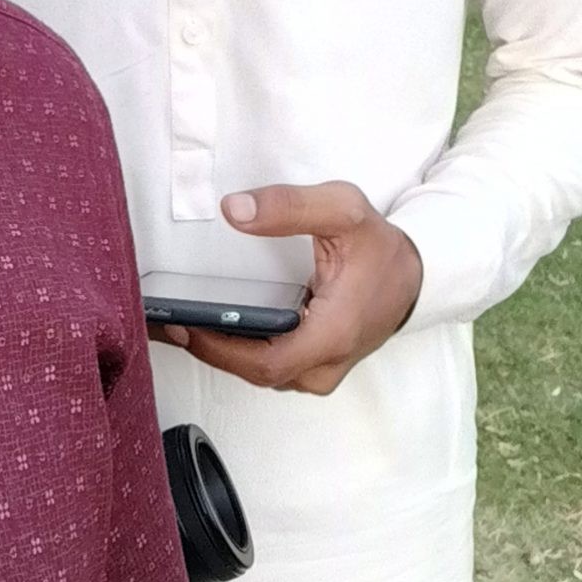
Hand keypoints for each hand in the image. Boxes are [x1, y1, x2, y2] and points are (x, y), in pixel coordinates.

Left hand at [150, 182, 423, 395]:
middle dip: (208, 349)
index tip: (180, 324)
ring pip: (262, 374)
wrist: (419, 274)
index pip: (264, 363)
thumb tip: (234, 211)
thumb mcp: (343, 210)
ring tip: (178, 322)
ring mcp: (322, 369)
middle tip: (163, 321)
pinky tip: (212, 327)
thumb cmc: (380, 245)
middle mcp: (326, 364)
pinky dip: (240, 351)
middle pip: (255, 373)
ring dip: (221, 352)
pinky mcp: (318, 364)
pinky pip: (272, 367)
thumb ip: (289, 207)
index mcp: (332, 335)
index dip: (217, 349)